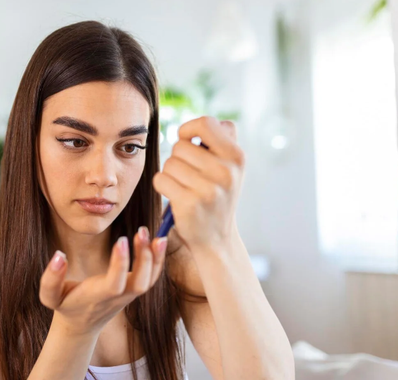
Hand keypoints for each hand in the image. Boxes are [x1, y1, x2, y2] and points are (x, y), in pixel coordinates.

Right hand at [38, 227, 167, 336]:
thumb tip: (59, 255)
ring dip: (156, 258)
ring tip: (157, 234)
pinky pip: (152, 277)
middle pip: (140, 284)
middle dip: (145, 259)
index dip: (120, 264)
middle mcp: (118, 297)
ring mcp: (129, 295)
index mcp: (97, 297)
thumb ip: (51, 278)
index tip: (121, 239)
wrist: (81, 325)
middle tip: (141, 231)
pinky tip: (158, 241)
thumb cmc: (65, 305)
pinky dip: (159, 261)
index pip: (114, 284)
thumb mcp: (50, 296)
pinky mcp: (134, 290)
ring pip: (150, 280)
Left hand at [153, 116, 244, 250]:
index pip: (206, 124)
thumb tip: (194, 126)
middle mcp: (226, 172)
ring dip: (170, 173)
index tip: (187, 141)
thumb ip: (218, 142)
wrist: (216, 238)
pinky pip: (161, 179)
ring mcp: (209, 189)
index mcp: (237, 157)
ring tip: (184, 186)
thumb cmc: (217, 195)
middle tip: (188, 174)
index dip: (189, 129)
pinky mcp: (189, 204)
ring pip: (169, 163)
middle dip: (178, 158)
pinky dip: (162, 186)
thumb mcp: (230, 167)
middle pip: (180, 146)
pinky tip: (175, 196)